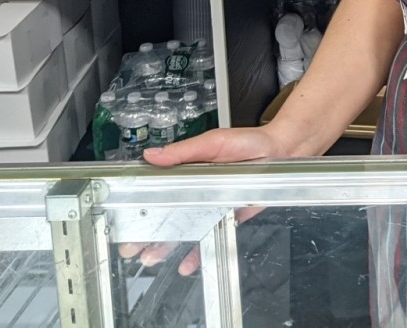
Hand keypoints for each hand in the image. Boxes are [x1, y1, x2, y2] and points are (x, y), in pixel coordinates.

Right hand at [117, 127, 288, 273]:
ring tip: (151, 257)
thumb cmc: (248, 143)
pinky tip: (186, 264)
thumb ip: (184, 151)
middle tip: (131, 246)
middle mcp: (196, 189)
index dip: (140, 204)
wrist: (281, 152)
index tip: (125, 217)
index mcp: (187, 170)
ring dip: (166, 245)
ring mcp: (211, 204)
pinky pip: (209, 236)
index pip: (158, 189)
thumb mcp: (213, 142)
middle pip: (166, 213)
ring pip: (184, 229)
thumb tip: (153, 155)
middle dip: (146, 231)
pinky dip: (197, 252)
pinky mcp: (227, 215)